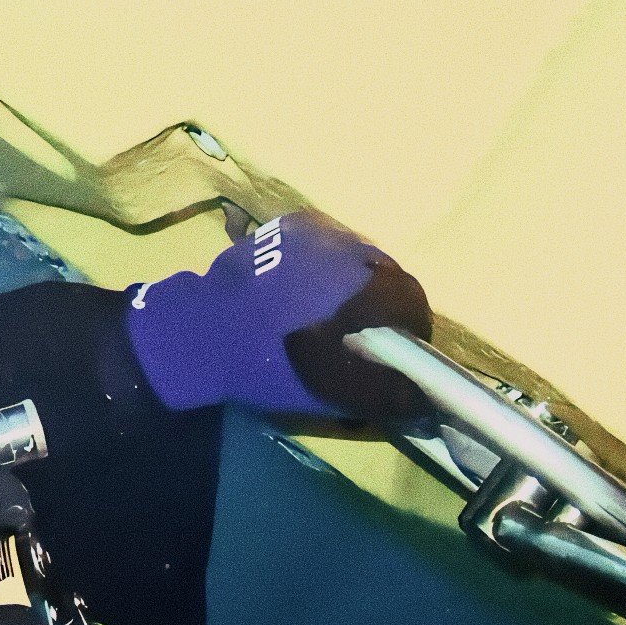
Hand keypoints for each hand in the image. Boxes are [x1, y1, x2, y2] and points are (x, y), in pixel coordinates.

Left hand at [123, 210, 435, 421]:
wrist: (201, 329)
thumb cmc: (269, 363)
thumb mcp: (329, 390)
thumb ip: (382, 393)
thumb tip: (424, 399)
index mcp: (365, 286)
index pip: (413, 301)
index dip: (413, 329)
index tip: (401, 352)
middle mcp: (349, 247)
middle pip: (387, 274)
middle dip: (384, 304)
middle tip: (365, 336)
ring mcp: (319, 229)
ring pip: (358, 256)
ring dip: (357, 282)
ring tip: (334, 313)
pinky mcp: (292, 225)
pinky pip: (329, 244)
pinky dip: (329, 266)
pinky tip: (308, 290)